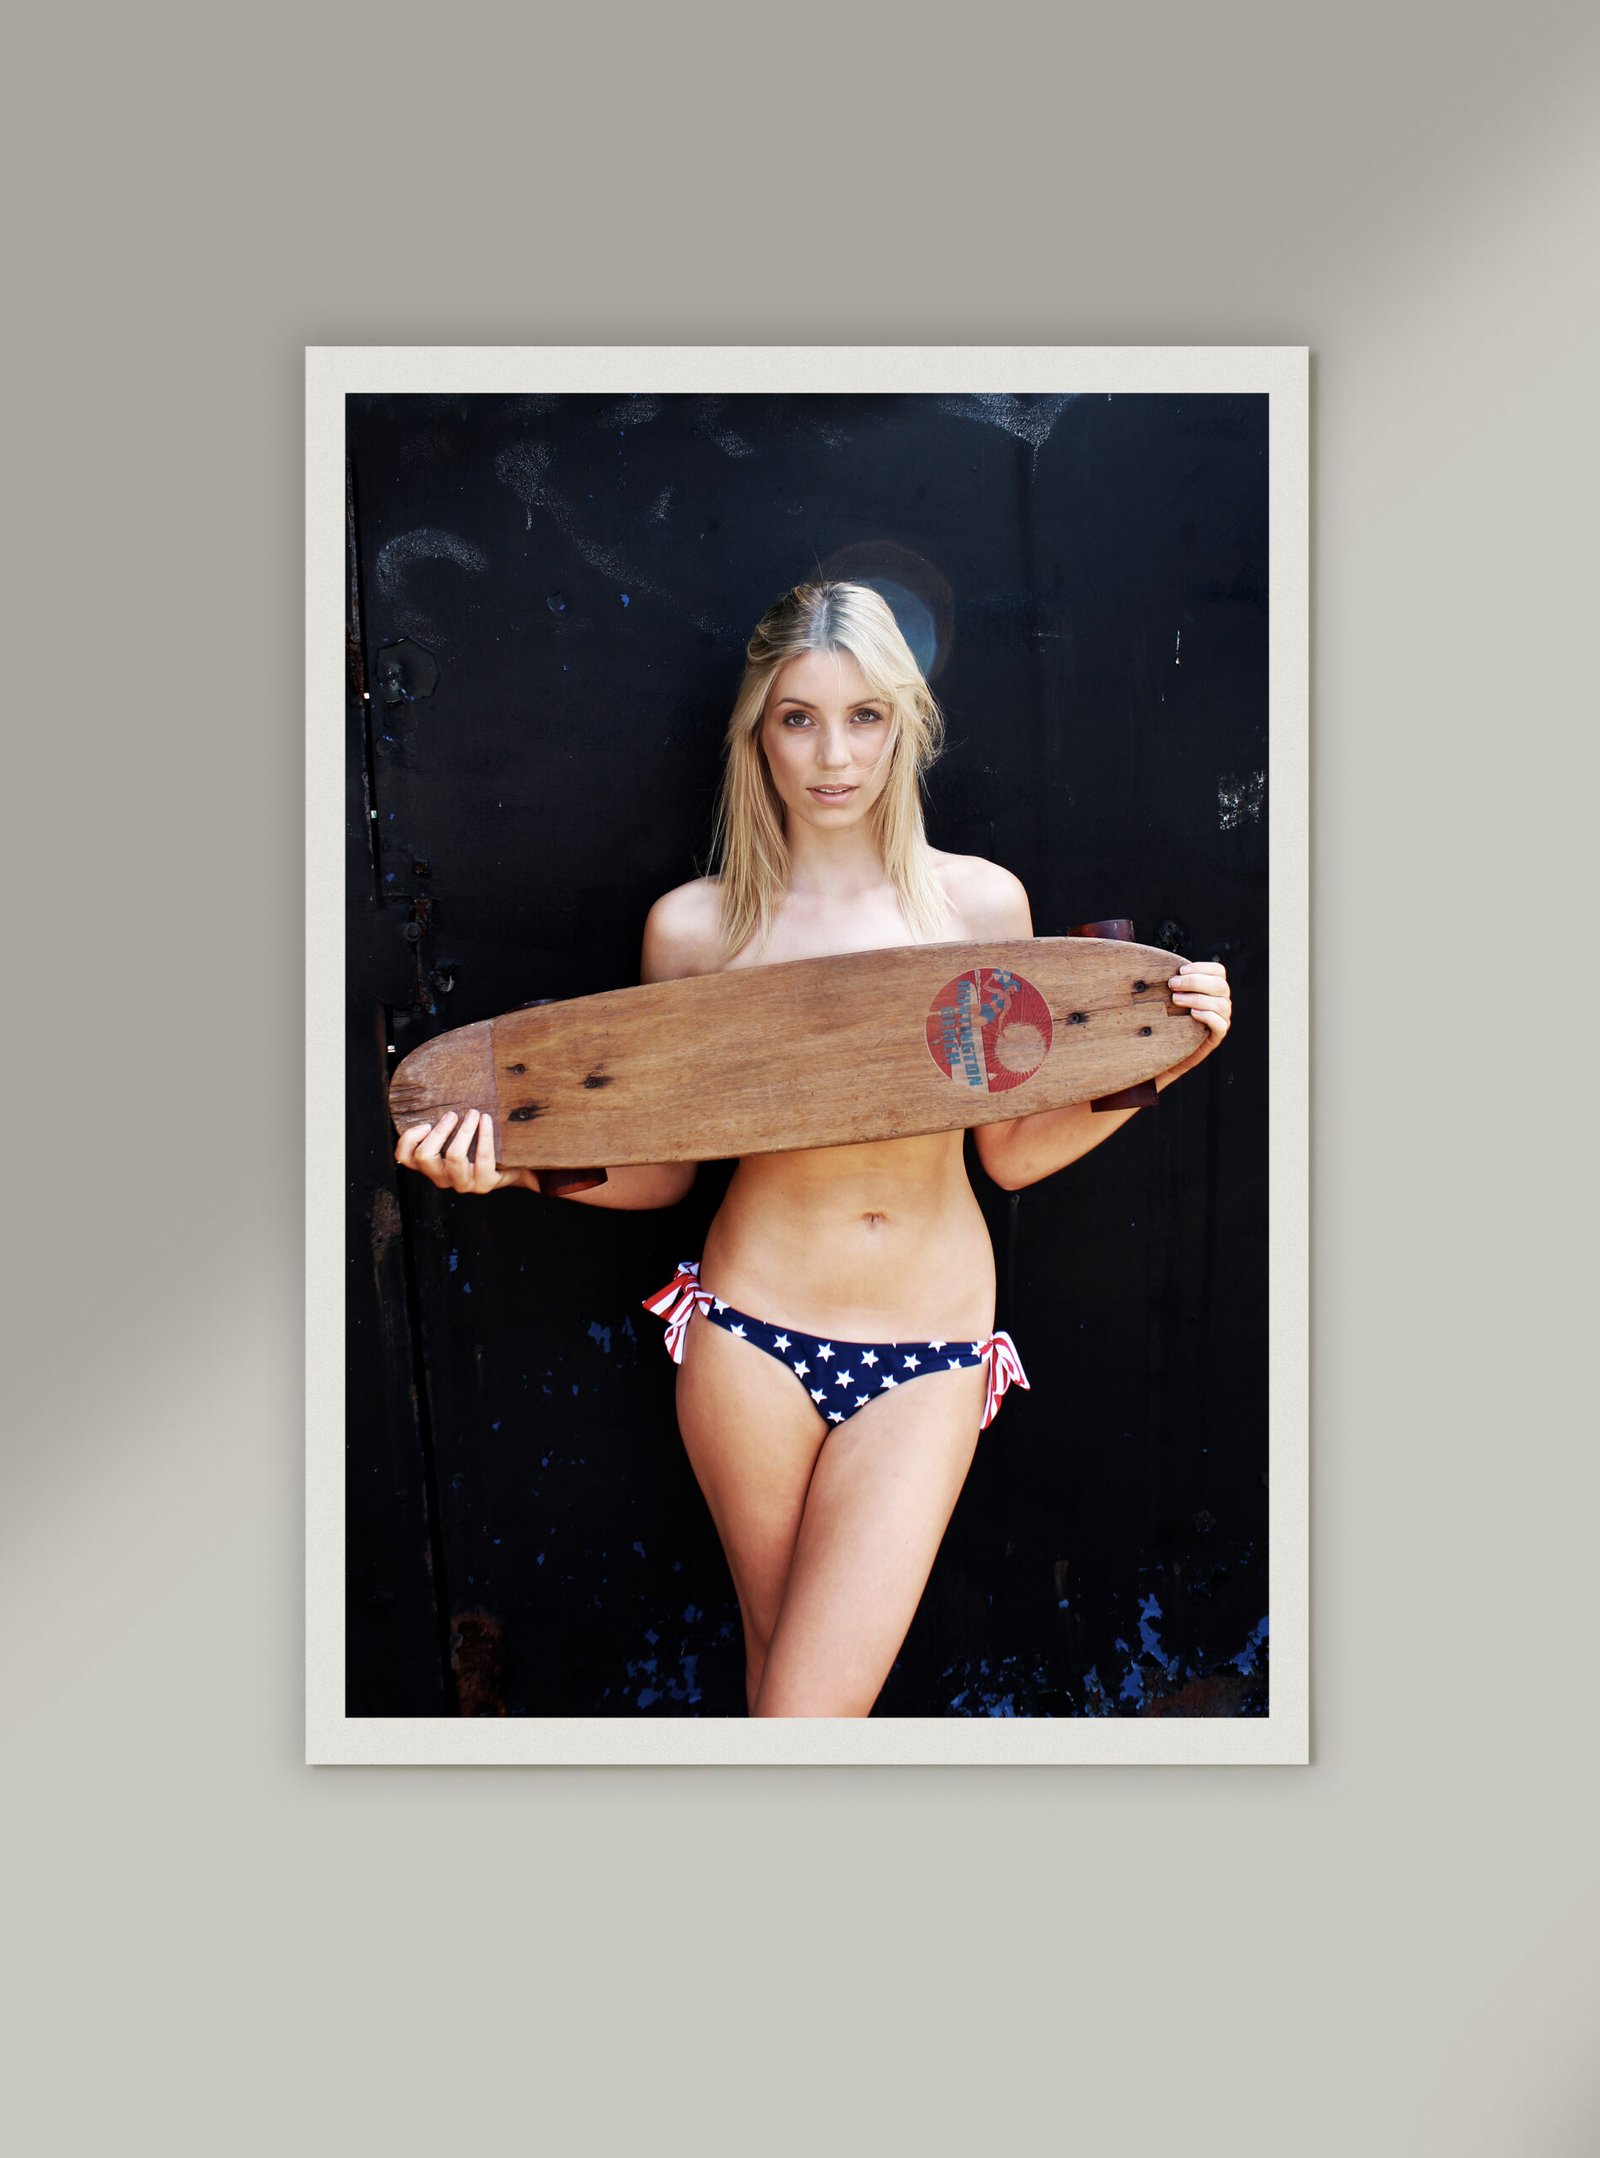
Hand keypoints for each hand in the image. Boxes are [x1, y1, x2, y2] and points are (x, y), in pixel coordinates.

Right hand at [395, 1109, 525, 1195]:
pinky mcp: (483, 1184)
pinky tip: (486, 1120)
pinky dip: (484, 1135)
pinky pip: (483, 1158)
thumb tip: (434, 1088)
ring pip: (453, 1156)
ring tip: (473, 1113)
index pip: (404, 1157)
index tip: (425, 1124)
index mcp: (430, 1166)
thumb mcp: (454, 1138)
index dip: (409, 1140)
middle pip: (425, 1156)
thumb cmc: (477, 1148)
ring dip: (464, 1131)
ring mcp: (462, 1183)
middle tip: (452, 1114)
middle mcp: (441, 1177)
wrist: (508, 1169)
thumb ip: (442, 1124)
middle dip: (439, 1131)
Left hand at [1167, 959, 1231, 1045]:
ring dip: (1196, 999)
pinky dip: (1207, 1016)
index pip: (1218, 971)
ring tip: (1176, 999)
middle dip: (1194, 982)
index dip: (1201, 968)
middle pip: (1219, 985)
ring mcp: (1223, 1017)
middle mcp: (1223, 1000)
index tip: (1180, 970)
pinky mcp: (1218, 1034)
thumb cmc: (1172, 1015)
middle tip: (1172, 985)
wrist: (1173, 1045)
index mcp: (1215, 987)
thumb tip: (1162, 967)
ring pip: (1220, 1004)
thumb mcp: (1175, 994)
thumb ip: (1176, 982)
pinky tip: (1192, 1014)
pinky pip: (1220, 1024)